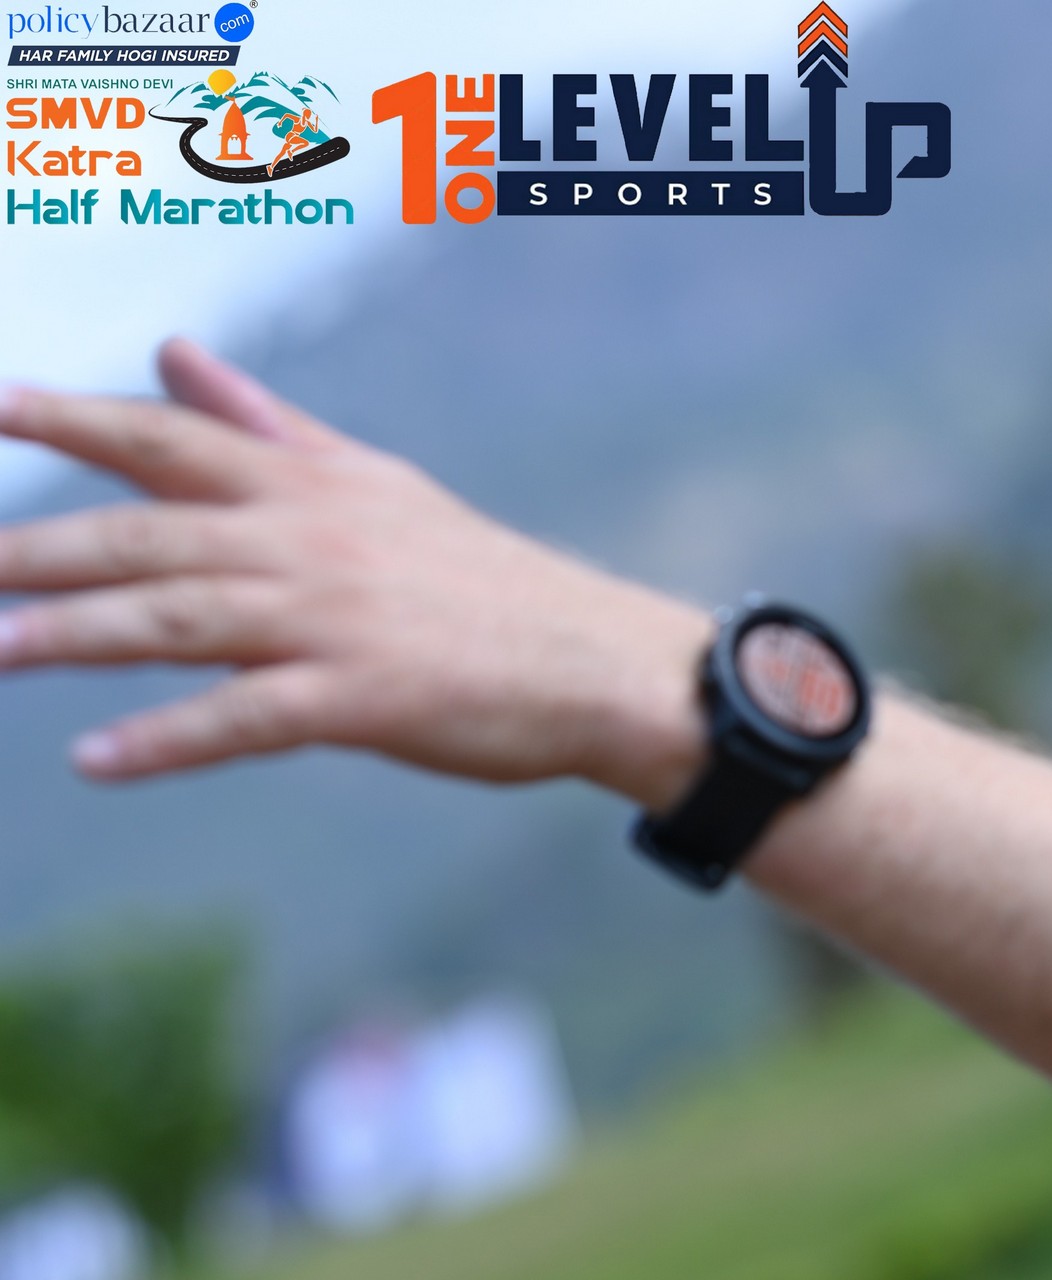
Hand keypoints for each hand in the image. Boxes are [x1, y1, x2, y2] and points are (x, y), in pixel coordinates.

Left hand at [0, 340, 710, 805]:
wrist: (603, 666)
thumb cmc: (487, 584)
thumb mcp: (373, 487)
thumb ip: (264, 426)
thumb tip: (174, 353)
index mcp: (308, 485)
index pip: (165, 439)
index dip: (68, 421)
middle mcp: (308, 540)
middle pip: (146, 533)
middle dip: (36, 546)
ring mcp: (334, 619)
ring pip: (178, 618)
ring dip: (75, 635)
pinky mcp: (364, 698)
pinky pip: (246, 718)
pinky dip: (168, 740)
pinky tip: (97, 762)